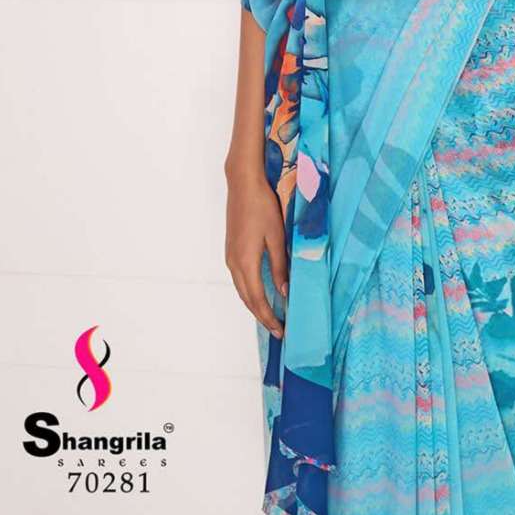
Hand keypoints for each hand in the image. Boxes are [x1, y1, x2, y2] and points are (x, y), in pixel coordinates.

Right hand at [224, 173, 287, 339]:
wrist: (242, 183)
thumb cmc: (262, 206)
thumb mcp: (277, 236)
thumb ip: (280, 266)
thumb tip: (284, 292)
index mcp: (245, 262)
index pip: (257, 299)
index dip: (269, 317)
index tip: (281, 330)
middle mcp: (234, 263)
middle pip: (247, 299)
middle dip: (262, 316)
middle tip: (279, 330)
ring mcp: (230, 256)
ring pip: (242, 289)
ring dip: (255, 304)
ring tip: (271, 315)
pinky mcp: (231, 249)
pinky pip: (240, 278)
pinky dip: (250, 291)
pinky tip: (261, 292)